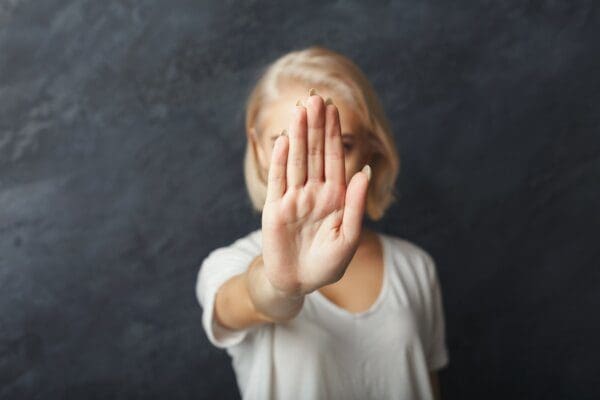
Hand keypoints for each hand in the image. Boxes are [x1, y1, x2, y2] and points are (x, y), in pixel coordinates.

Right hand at [261, 88, 370, 296]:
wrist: (298, 282)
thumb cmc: (327, 264)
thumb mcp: (348, 237)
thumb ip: (355, 204)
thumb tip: (362, 171)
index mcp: (335, 197)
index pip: (333, 159)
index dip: (333, 134)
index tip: (333, 109)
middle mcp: (314, 192)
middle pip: (314, 153)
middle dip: (316, 126)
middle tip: (315, 98)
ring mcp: (294, 198)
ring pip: (297, 161)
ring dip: (298, 136)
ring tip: (300, 110)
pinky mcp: (275, 208)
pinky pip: (278, 180)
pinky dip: (280, 160)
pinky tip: (283, 140)